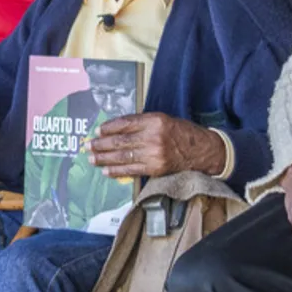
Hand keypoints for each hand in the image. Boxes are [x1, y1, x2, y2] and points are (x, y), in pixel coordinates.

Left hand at [87, 113, 224, 177]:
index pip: (125, 124)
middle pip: (121, 141)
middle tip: (88, 146)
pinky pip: (132, 170)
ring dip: (104, 159)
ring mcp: (154, 154)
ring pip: (123, 156)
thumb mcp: (162, 120)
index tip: (97, 131)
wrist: (203, 151)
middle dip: (101, 144)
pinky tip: (106, 171)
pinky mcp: (156, 169)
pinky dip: (117, 171)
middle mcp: (153, 137)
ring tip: (91, 159)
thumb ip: (141, 123)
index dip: (109, 128)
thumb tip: (115, 130)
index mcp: (154, 121)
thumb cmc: (181, 133)